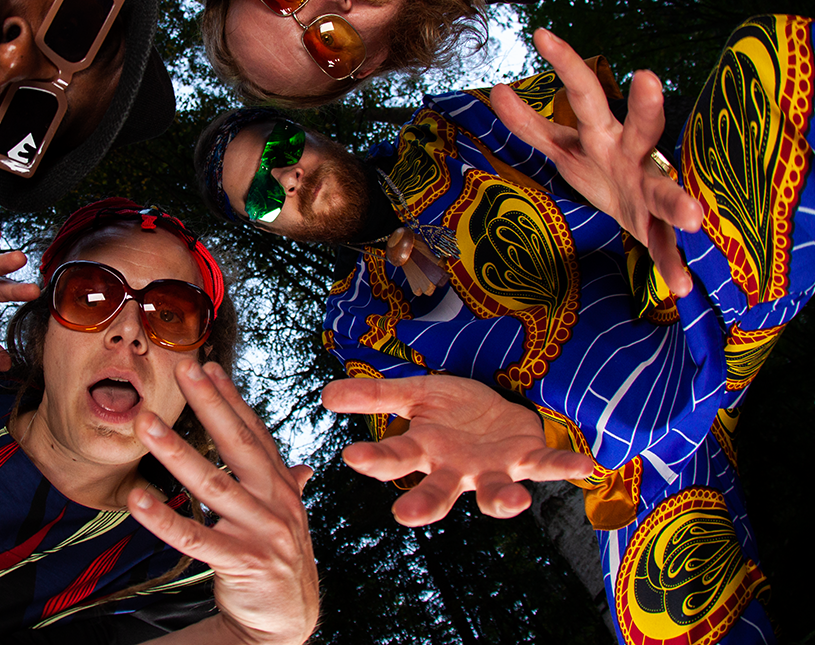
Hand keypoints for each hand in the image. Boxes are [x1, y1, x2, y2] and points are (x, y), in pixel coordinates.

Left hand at [131, 361, 318, 644]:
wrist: (288, 620)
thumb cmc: (279, 559)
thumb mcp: (286, 517)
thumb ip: (288, 486)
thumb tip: (304, 466)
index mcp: (282, 485)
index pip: (253, 431)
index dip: (230, 398)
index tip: (207, 364)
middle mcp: (276, 501)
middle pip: (237, 444)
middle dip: (209, 403)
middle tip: (183, 369)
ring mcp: (262, 531)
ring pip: (213, 484)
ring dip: (176, 451)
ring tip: (146, 423)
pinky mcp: (243, 563)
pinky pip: (195, 538)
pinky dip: (164, 518)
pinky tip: (138, 499)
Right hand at [322, 375, 593, 527]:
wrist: (501, 411)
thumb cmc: (453, 410)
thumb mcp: (412, 394)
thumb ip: (373, 396)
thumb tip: (326, 395)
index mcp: (425, 450)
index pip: (395, 457)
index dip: (375, 459)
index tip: (352, 457)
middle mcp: (457, 468)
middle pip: (438, 491)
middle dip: (425, 504)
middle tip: (406, 516)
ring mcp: (494, 468)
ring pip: (494, 492)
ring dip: (502, 501)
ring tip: (510, 504)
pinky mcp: (528, 459)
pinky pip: (547, 464)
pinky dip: (565, 466)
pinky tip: (585, 466)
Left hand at [490, 28, 702, 295]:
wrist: (642, 213)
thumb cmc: (602, 168)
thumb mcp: (564, 147)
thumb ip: (532, 125)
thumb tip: (498, 89)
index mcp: (603, 133)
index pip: (583, 93)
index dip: (565, 65)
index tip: (541, 33)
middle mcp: (632, 154)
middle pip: (640, 125)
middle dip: (645, 106)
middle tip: (648, 77)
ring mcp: (650, 189)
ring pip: (665, 190)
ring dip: (678, 201)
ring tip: (694, 216)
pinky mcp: (658, 227)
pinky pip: (666, 247)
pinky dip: (673, 266)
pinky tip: (681, 288)